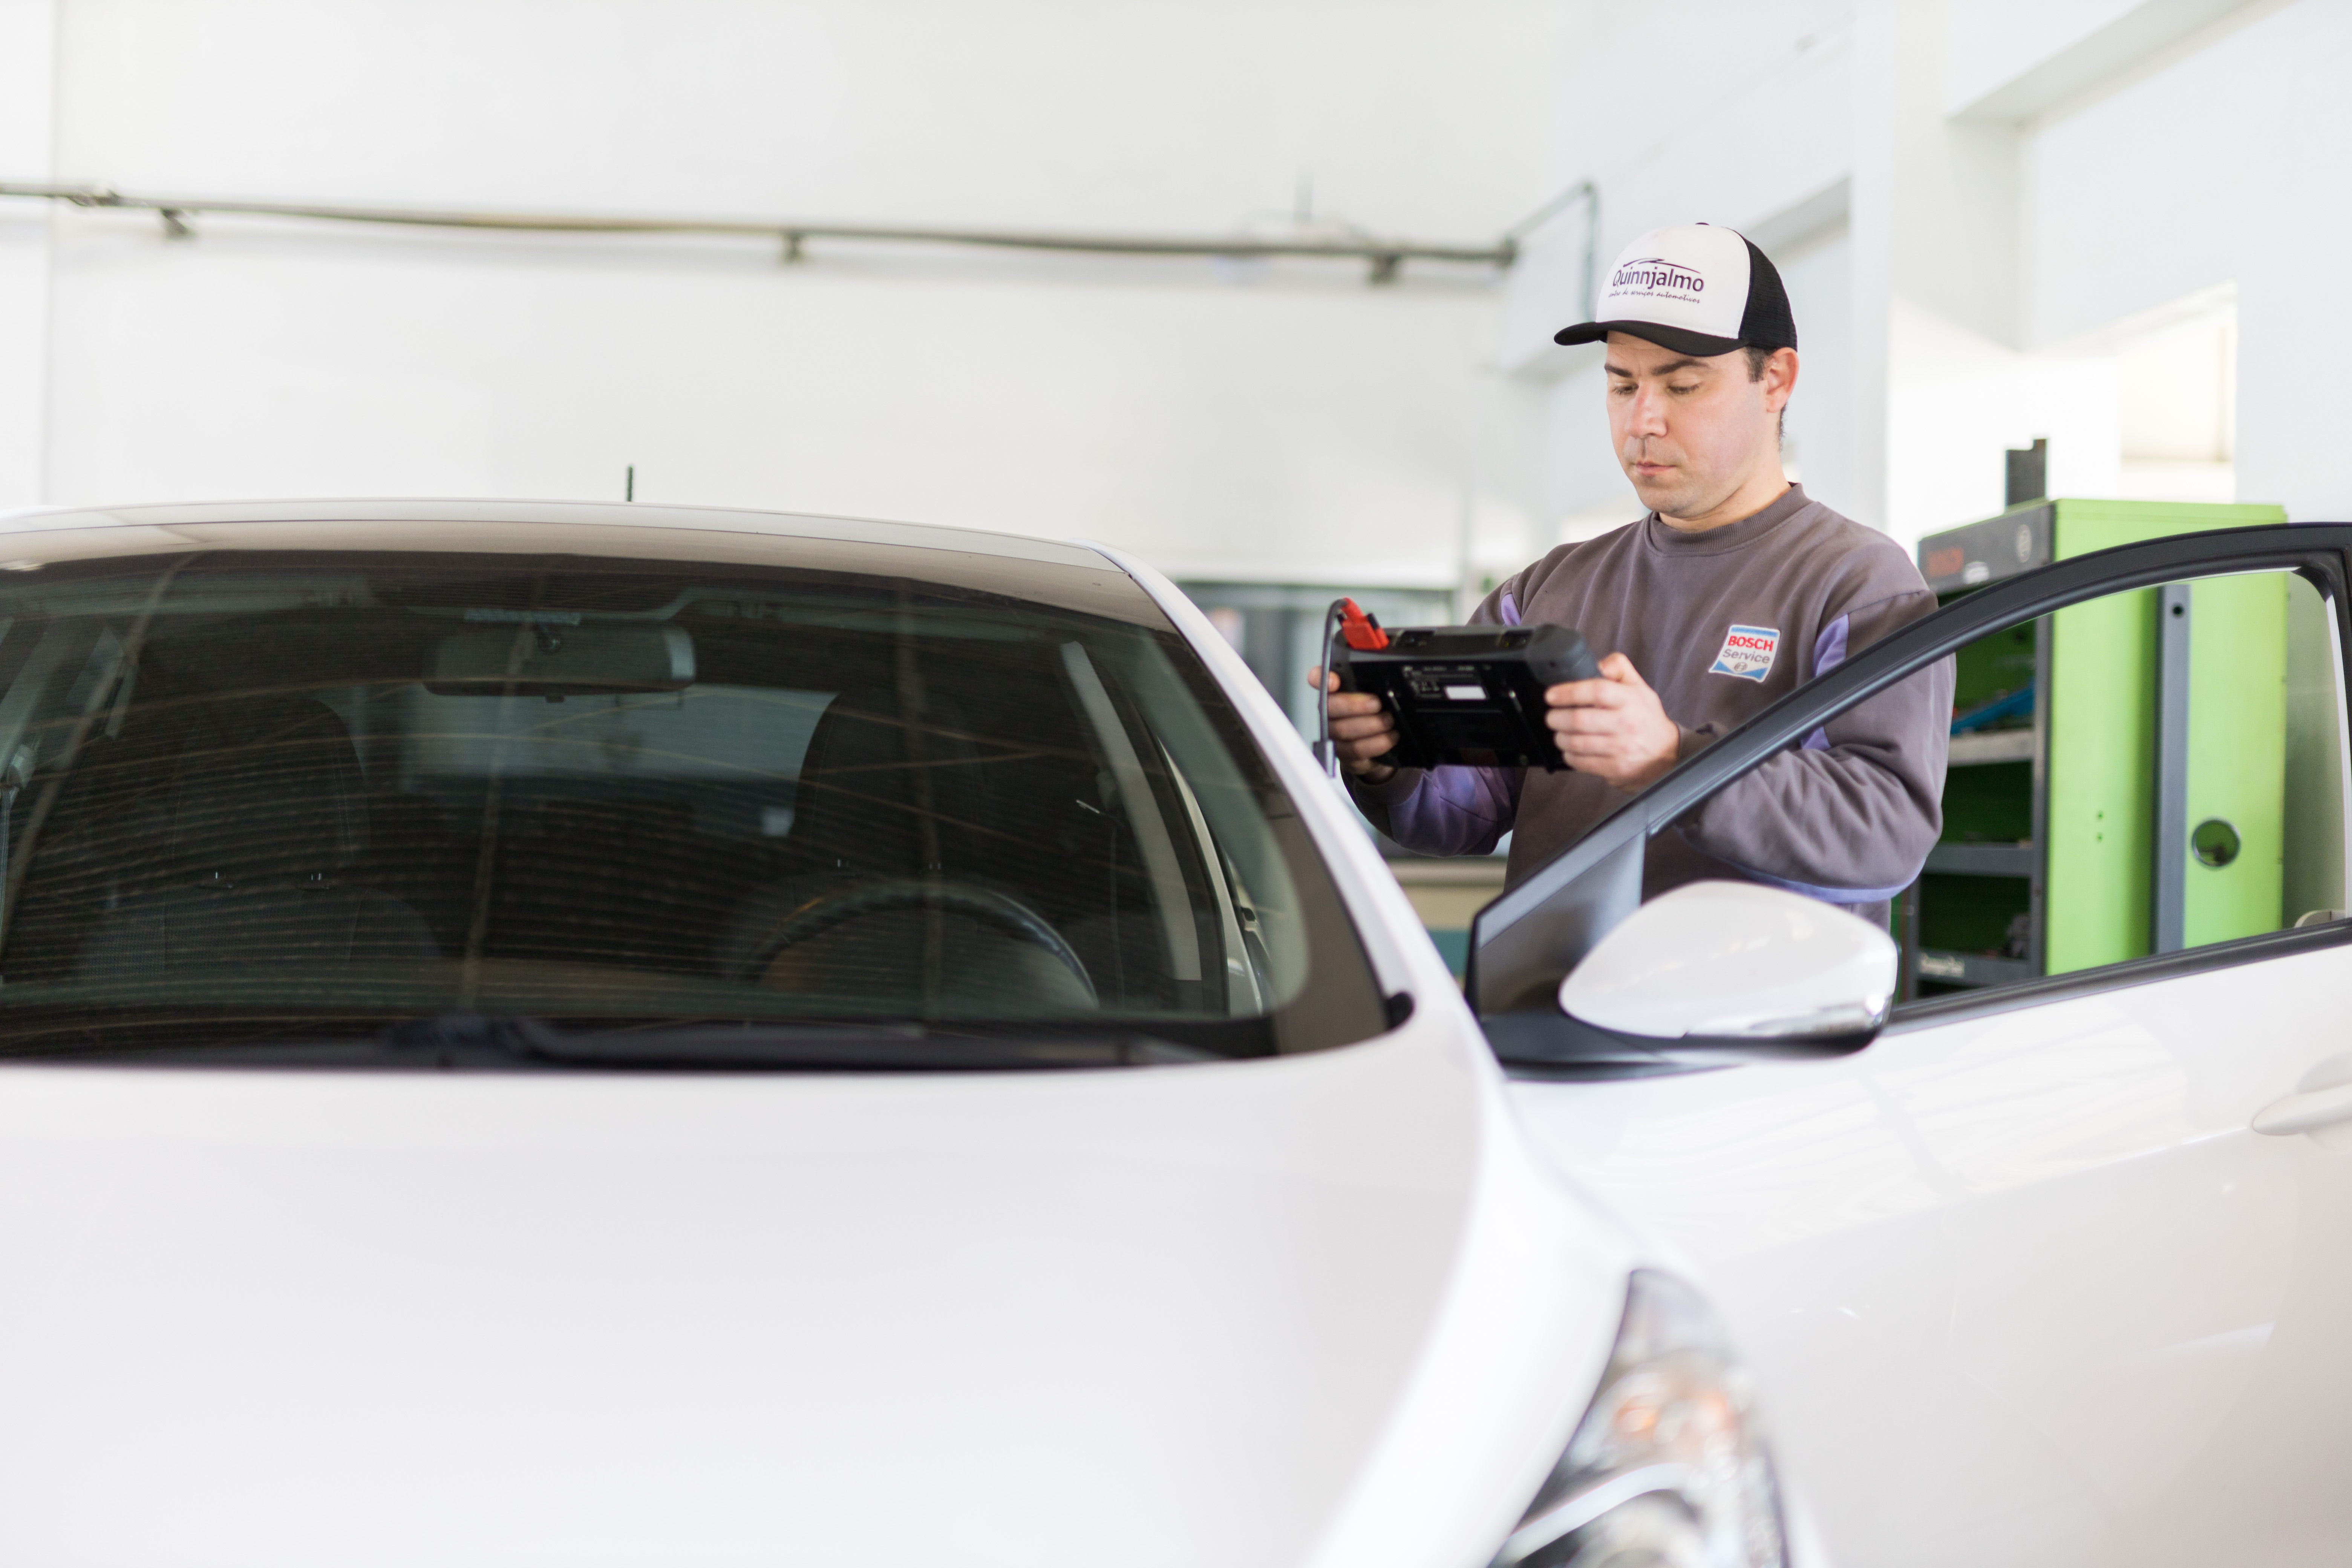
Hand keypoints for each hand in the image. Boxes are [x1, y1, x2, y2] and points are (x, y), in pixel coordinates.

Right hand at [1310, 668, 1400, 782]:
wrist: (1381, 746)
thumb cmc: (1377, 713)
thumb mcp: (1378, 690)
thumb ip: (1375, 675)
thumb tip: (1383, 652)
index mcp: (1335, 691)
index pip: (1318, 678)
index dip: (1321, 678)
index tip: (1334, 680)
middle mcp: (1330, 713)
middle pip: (1330, 707)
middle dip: (1355, 705)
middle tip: (1376, 704)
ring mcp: (1336, 735)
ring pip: (1343, 730)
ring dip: (1370, 725)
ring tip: (1389, 721)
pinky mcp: (1346, 755)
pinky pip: (1356, 750)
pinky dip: (1376, 743)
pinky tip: (1390, 737)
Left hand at [1544, 653, 1680, 790]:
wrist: (1666, 754)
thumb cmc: (1646, 718)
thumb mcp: (1639, 687)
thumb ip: (1619, 668)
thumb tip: (1599, 664)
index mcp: (1631, 700)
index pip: (1596, 691)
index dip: (1569, 692)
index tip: (1551, 695)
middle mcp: (1626, 723)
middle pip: (1580, 719)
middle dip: (1556, 718)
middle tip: (1552, 716)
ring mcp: (1620, 748)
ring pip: (1577, 742)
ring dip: (1560, 737)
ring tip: (1559, 732)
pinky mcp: (1614, 768)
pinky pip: (1581, 762)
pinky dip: (1569, 755)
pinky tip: (1570, 749)